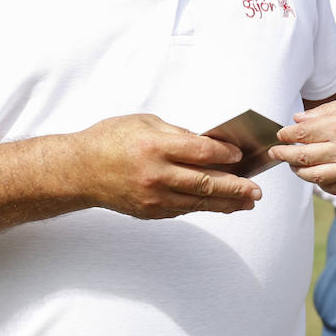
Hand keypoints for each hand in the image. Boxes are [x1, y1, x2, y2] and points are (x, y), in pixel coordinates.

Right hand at [72, 114, 262, 218]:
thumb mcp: (145, 123)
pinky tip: (222, 205)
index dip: (224, 154)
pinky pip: (184, 209)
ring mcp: (153, 197)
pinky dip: (205, 206)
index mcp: (155, 146)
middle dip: (235, 186)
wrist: (78, 171)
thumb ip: (178, 134)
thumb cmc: (111, 140)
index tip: (240, 155)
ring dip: (227, 202)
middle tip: (256, 189)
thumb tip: (210, 144)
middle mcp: (156, 174)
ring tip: (248, 201)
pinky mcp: (150, 212)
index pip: (200, 152)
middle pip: (205, 182)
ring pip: (198, 202)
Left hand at [270, 93, 335, 192]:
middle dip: (283, 153)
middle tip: (275, 151)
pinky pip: (334, 188)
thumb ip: (326, 112)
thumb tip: (300, 119)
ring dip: (298, 170)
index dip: (285, 134)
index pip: (300, 133)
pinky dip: (321, 184)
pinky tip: (317, 177)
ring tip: (293, 164)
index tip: (280, 134)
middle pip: (300, 156)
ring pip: (313, 176)